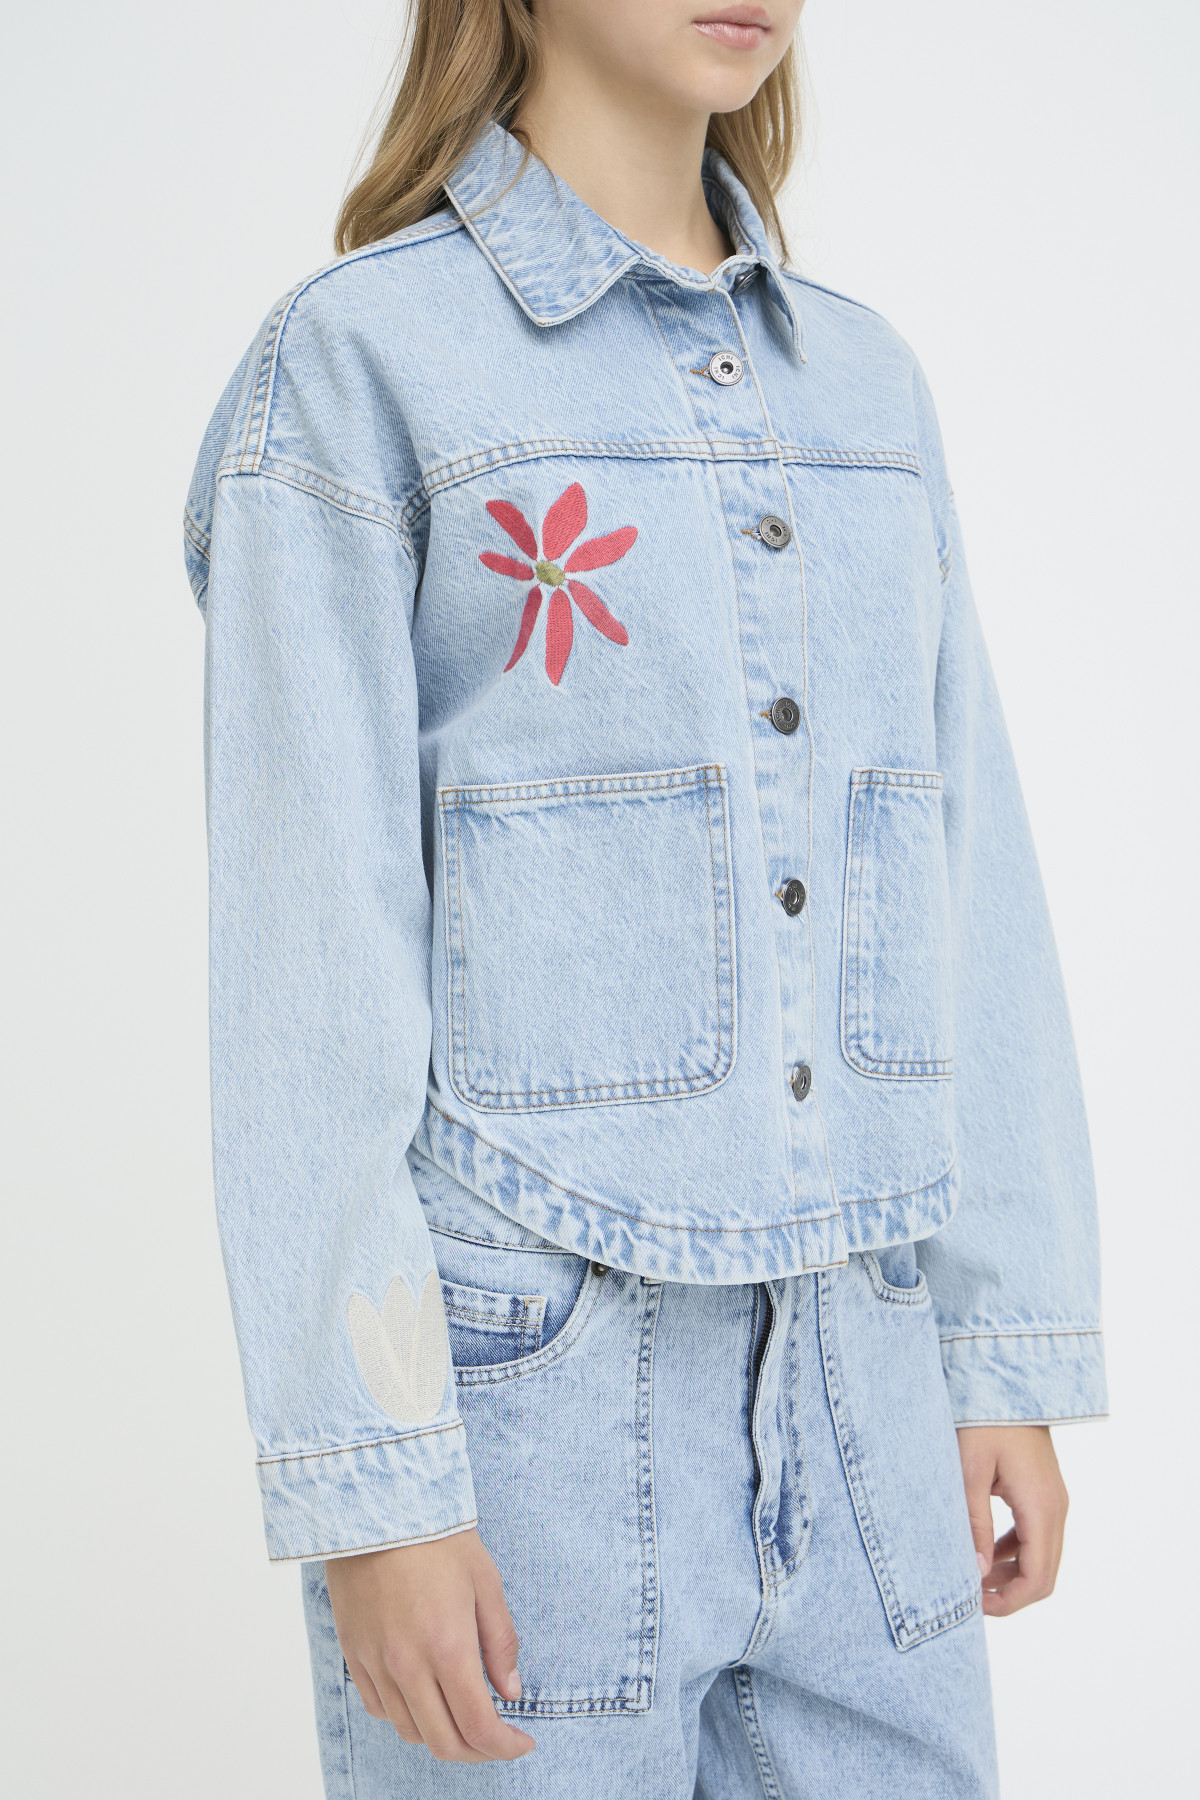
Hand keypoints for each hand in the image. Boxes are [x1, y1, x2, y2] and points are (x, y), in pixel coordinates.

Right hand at [324, 1529, 535, 1762]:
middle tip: (497, 1738)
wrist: (375, 1507)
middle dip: (478, 1752)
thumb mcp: (485, 1581)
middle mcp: (408, 1665)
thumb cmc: (437, 1537)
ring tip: (462, 1716)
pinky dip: (406, 1717)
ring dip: (442, 1735)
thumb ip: (500, 1641)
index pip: (478, 1727)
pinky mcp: (353, 1654)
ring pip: (410, 1730)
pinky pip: (379, 1709)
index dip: (504, 1747)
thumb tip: (510, 1692)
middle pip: (444, 1742)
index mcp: (448, 1647)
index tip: (522, 1743)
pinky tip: (423, 1698)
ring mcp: (375, 1663)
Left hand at [957, 1424, 1068, 1616]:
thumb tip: (977, 1574)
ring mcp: (1053, 1499)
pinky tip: (984, 1550)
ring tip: (972, 1577)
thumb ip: (975, 1523)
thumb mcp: (969, 1470)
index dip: (1010, 1602)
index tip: (975, 1606)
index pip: (1038, 1578)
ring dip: (1011, 1574)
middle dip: (1010, 1594)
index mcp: (1041, 1507)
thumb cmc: (983, 1418)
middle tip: (970, 1598)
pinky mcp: (1043, 1491)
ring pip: (1041, 1555)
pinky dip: (1013, 1551)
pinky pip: (1035, 1534)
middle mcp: (1056, 1508)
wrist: (1005, 1379)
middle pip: (1044, 1573)